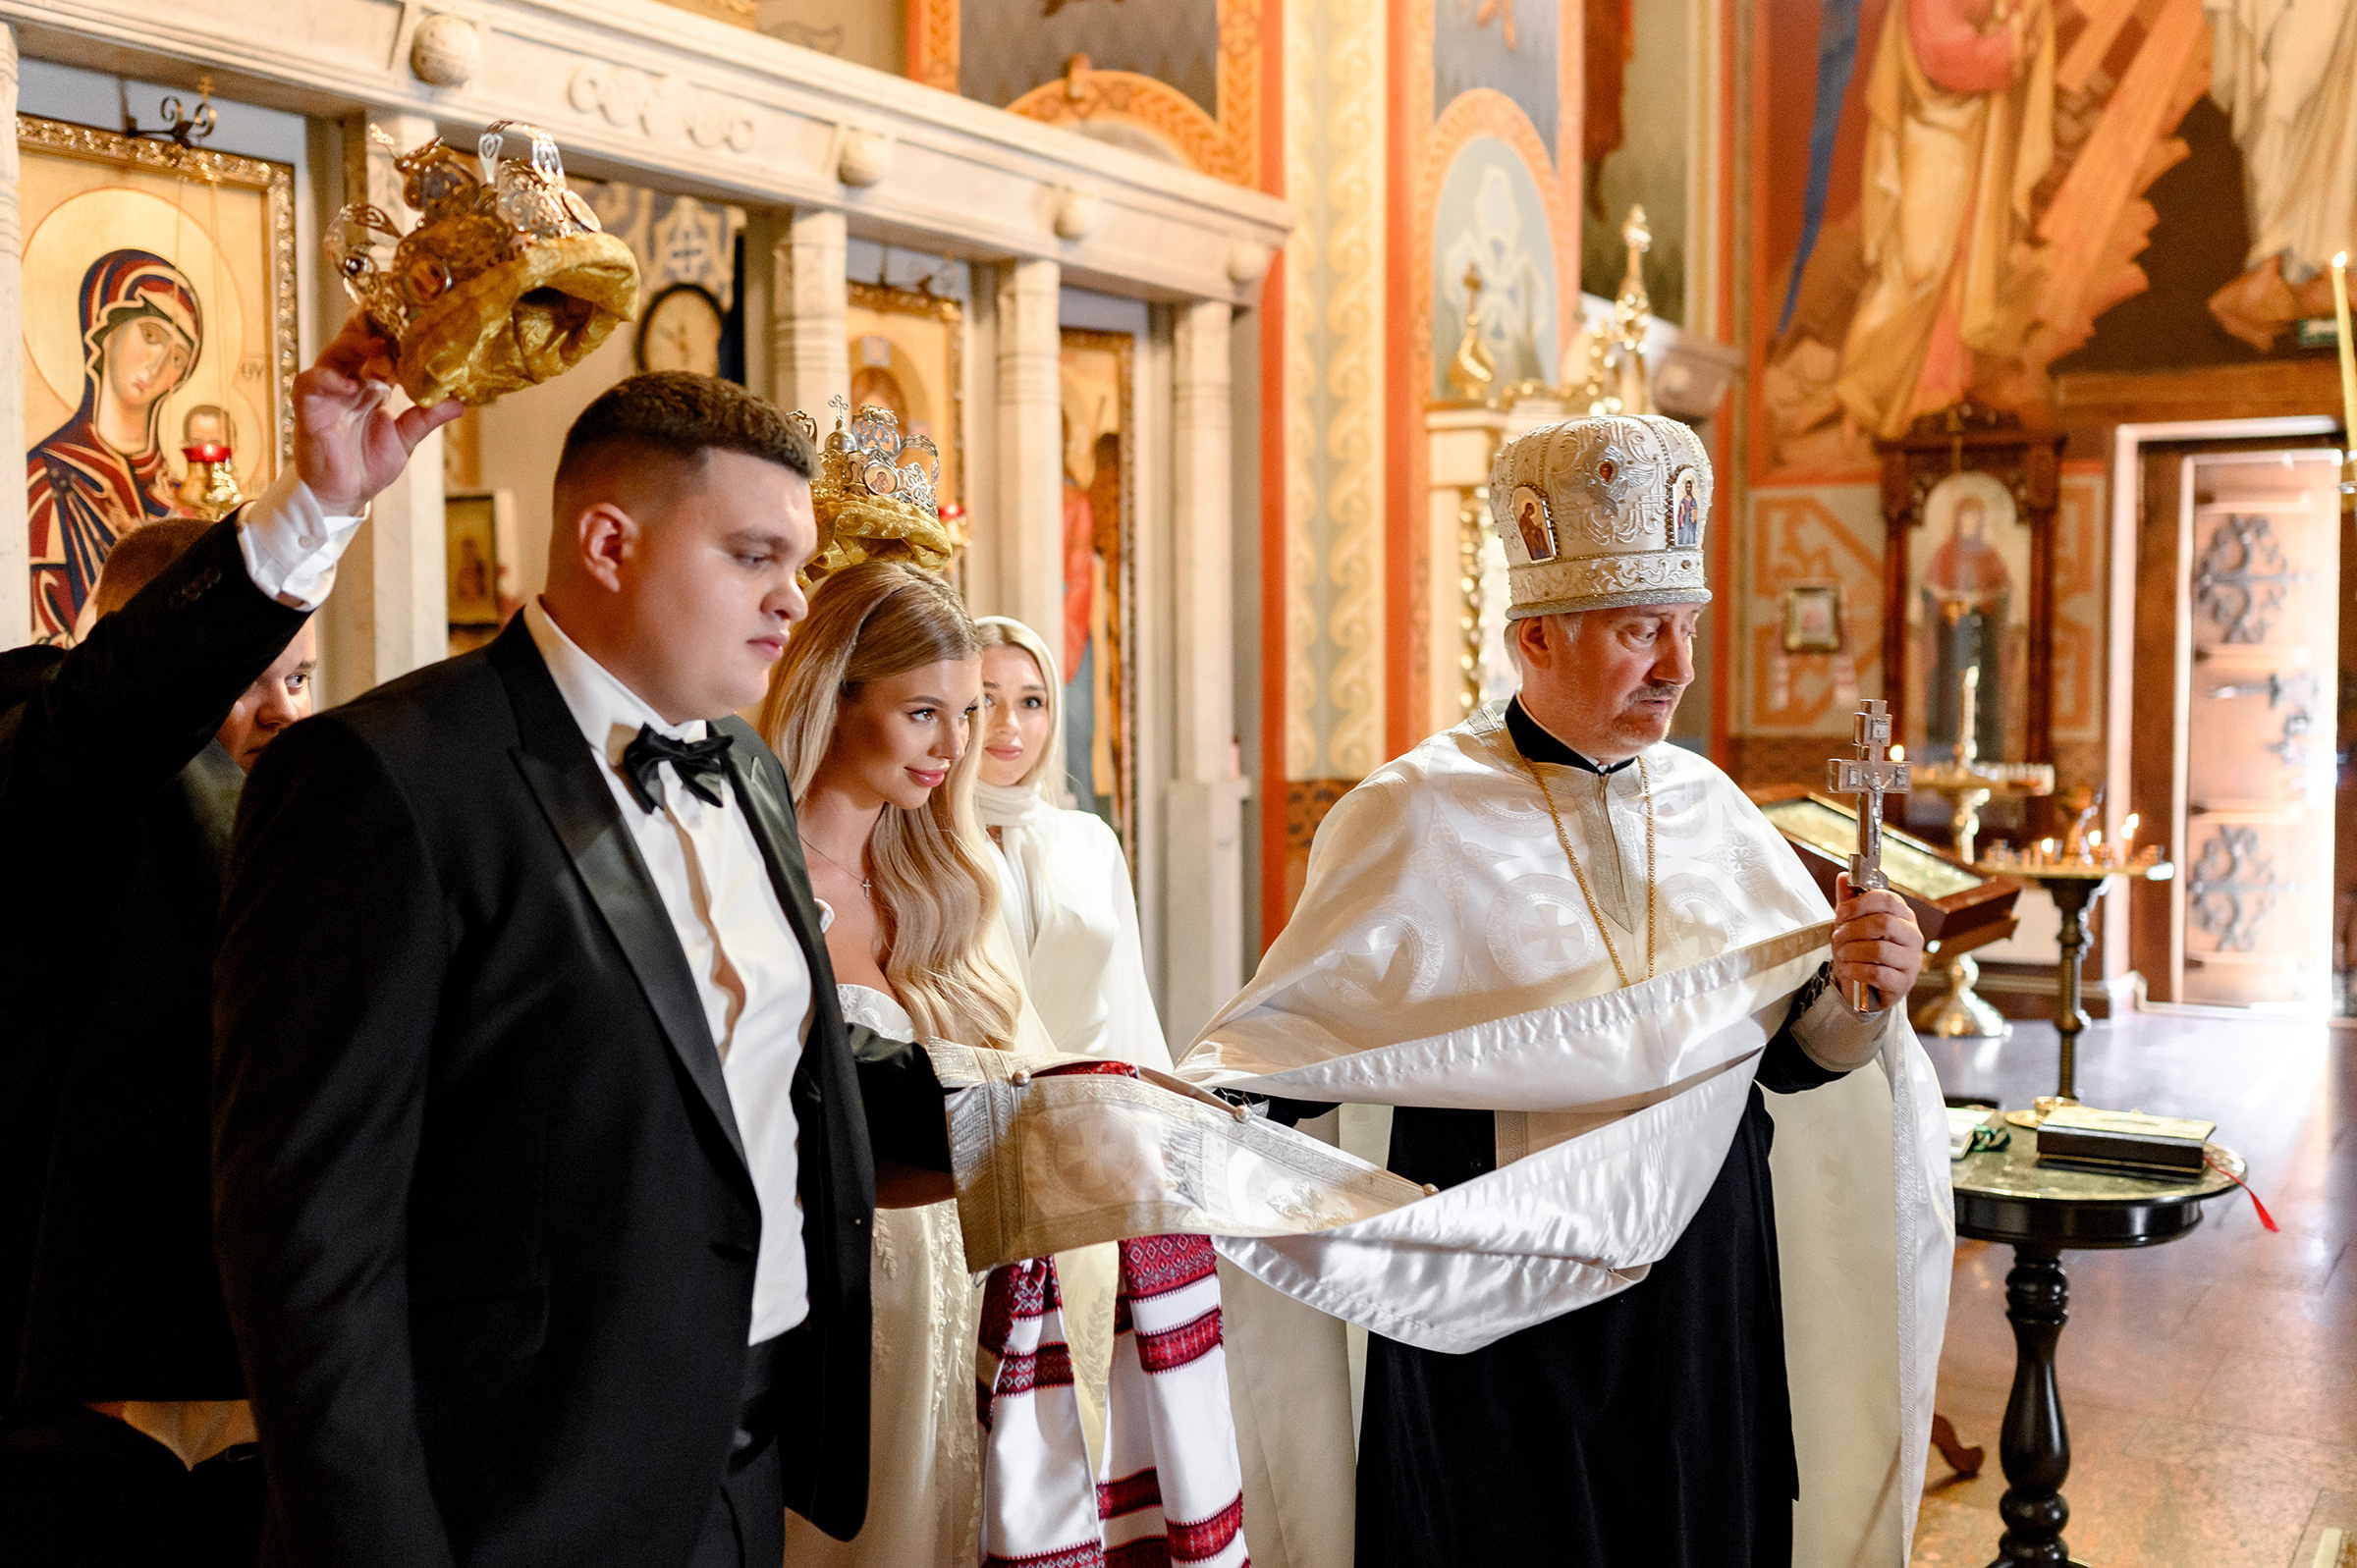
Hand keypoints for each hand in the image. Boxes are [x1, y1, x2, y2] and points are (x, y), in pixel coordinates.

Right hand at [293, 311, 462, 514]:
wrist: (345, 494)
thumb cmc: (368, 464)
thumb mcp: (406, 438)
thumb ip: (427, 417)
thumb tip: (459, 402)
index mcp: (371, 384)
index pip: (379, 349)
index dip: (392, 333)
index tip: (414, 318)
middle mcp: (348, 382)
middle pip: (355, 342)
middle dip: (371, 328)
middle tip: (393, 317)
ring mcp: (327, 393)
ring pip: (332, 355)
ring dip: (352, 346)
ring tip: (375, 345)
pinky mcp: (308, 409)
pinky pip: (310, 385)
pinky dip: (328, 381)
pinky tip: (350, 387)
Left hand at [1832, 872, 1924, 1010]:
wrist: (1862, 984)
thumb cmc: (1859, 948)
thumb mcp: (1851, 922)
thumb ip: (1849, 900)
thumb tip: (1843, 876)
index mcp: (1903, 916)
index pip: (1888, 899)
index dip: (1860, 904)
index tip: (1840, 913)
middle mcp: (1913, 936)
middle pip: (1884, 923)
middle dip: (1852, 930)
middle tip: (1837, 938)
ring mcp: (1911, 961)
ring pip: (1880, 950)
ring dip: (1852, 952)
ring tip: (1841, 955)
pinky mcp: (1904, 983)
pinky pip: (1878, 974)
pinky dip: (1856, 970)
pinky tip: (1848, 969)